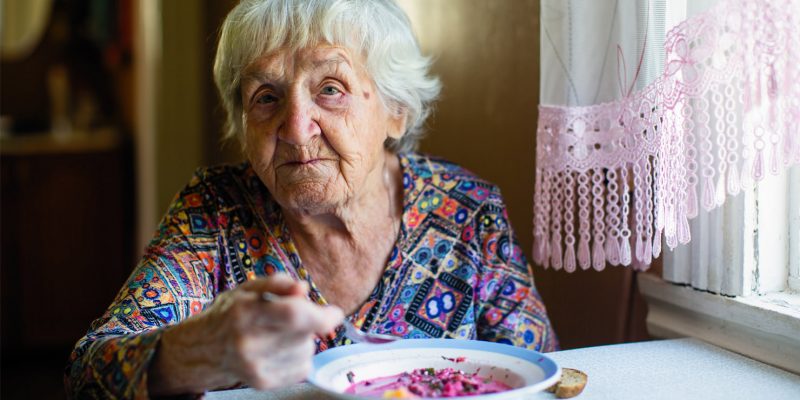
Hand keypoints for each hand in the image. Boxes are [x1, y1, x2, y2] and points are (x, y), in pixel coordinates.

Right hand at [148, 274, 343, 394]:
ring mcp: (255, 367)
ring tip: (280, 333)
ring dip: (303, 339)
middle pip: (304, 333)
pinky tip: (281, 349)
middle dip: (311, 322)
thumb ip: (277, 283)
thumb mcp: (247, 289)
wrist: (203, 350)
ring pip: (306, 350)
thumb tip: (303, 288)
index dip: (321, 314)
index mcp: (245, 313)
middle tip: (296, 316)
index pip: (293, 315)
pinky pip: (302, 368)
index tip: (334, 312)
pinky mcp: (263, 383)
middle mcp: (248, 343)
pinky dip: (300, 356)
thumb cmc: (231, 313)